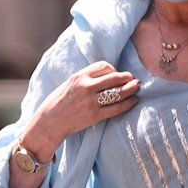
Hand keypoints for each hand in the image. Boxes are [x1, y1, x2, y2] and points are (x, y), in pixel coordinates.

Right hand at [24, 61, 139, 158]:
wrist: (50, 121)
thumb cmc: (60, 102)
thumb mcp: (70, 83)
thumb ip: (86, 78)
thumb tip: (107, 76)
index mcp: (79, 76)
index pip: (104, 66)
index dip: (115, 69)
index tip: (118, 75)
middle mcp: (86, 87)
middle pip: (115, 78)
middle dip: (128, 78)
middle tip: (135, 80)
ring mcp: (91, 101)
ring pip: (119, 92)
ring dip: (131, 89)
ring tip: (137, 88)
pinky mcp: (95, 115)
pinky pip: (117, 108)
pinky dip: (128, 104)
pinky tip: (133, 102)